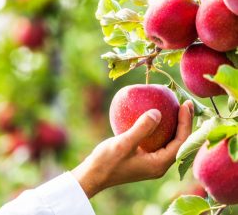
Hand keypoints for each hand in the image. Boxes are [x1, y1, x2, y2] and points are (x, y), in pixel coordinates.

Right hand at [72, 100, 193, 197]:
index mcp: (159, 164)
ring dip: (174, 125)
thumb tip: (158, 112)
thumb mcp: (123, 144)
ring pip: (169, 141)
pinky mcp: (143, 157)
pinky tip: (155, 117)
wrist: (94, 175)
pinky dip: (160, 129)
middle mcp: (159, 164)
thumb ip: (142, 128)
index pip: (180, 142)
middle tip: (185, 104)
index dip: (185, 123)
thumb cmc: (107, 162)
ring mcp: (151, 161)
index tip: (184, 104)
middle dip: (184, 123)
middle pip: (179, 142)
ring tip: (176, 109)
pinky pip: (157, 141)